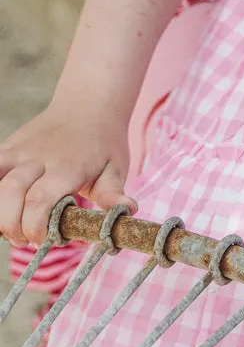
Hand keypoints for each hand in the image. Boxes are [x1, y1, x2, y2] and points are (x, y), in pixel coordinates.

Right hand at [0, 105, 135, 245]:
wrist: (89, 104)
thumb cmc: (104, 143)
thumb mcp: (116, 167)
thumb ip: (113, 193)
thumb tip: (128, 211)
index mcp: (67, 167)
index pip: (40, 200)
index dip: (35, 226)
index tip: (44, 240)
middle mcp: (40, 158)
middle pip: (13, 193)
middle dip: (12, 224)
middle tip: (23, 241)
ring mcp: (21, 151)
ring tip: (8, 229)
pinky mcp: (8, 147)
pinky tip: (0, 206)